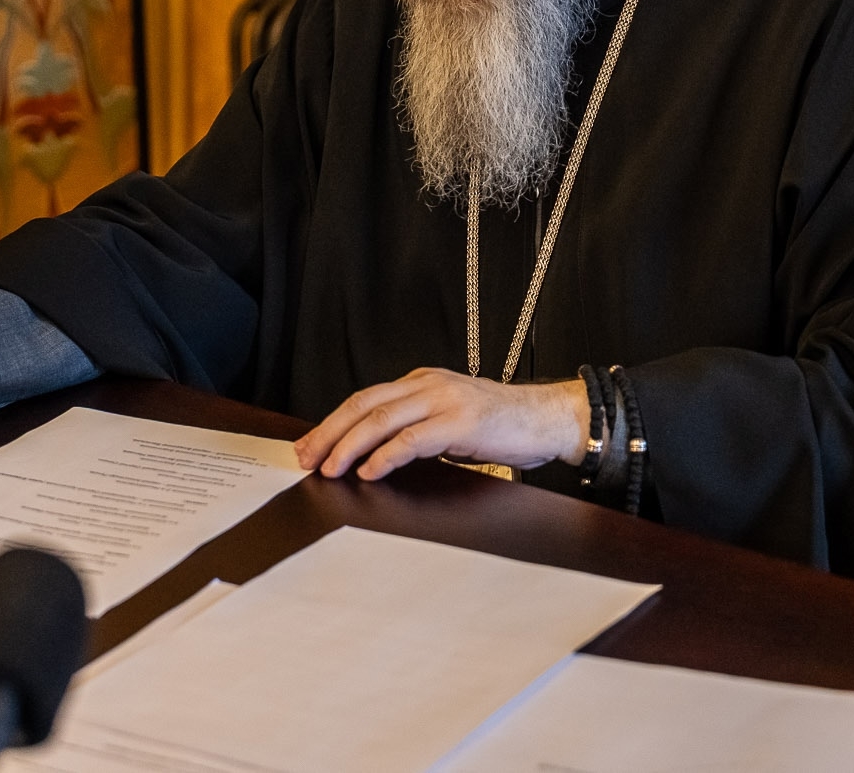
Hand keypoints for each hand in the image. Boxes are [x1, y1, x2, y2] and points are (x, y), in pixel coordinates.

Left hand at [294, 368, 590, 480]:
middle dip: (330, 432)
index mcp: (421, 382)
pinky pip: (413, 439)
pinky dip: (386, 456)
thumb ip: (416, 429)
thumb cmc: (501, 425)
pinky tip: (370, 471)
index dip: (333, 423)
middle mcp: (427, 385)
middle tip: (306, 457)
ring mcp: (444, 401)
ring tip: (330, 468)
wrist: (547, 419)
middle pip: (364, 405)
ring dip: (349, 445)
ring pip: (382, 419)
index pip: (365, 399)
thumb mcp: (450, 420)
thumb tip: (375, 455)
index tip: (309, 446)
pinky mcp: (460, 422)